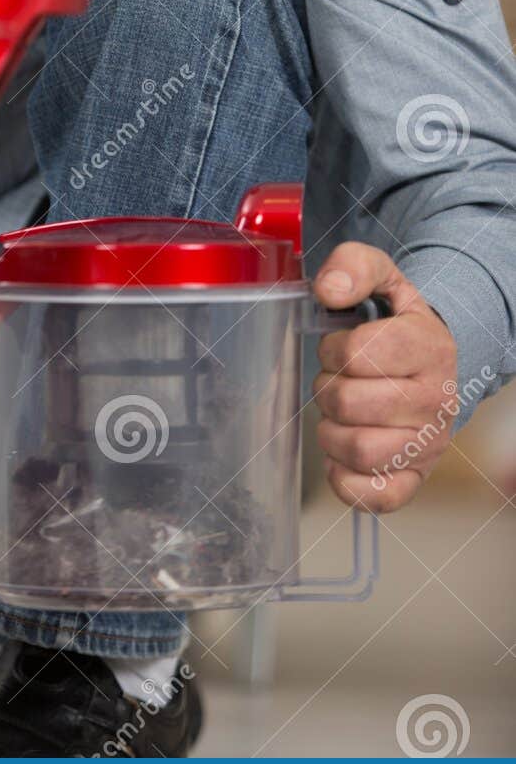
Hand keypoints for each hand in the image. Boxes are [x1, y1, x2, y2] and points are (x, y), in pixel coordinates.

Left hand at [311, 241, 458, 511]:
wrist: (431, 361)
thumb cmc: (395, 322)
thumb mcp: (381, 277)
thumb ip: (352, 266)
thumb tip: (328, 291)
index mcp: (428, 347)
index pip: (356, 353)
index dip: (332, 349)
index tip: (339, 346)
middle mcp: (437, 400)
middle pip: (349, 403)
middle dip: (326, 389)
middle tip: (336, 381)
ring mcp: (430, 444)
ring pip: (358, 451)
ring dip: (330, 432)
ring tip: (339, 415)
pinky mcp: (417, 478)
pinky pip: (376, 497)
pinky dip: (346, 481)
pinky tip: (341, 456)